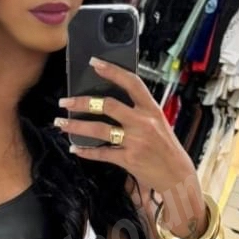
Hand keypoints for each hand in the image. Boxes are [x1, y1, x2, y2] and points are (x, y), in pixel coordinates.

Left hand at [55, 57, 206, 230]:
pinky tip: (75, 148)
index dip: (113, 71)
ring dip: (76, 125)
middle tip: (65, 101)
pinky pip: (102, 153)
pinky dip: (86, 151)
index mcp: (152, 110)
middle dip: (82, 102)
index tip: (95, 63)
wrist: (177, 175)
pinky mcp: (129, 159)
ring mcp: (136, 141)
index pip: (132, 83)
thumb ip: (138, 111)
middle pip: (108, 105)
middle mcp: (143, 123)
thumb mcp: (157, 123)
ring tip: (61, 123)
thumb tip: (110, 102)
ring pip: (99, 129)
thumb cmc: (165, 148)